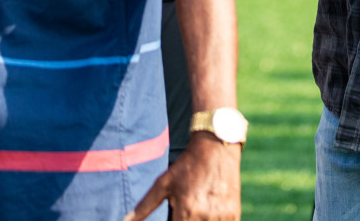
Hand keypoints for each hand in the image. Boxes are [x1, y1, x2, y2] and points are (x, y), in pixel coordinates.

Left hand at [124, 132, 240, 220]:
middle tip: (183, 213)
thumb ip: (143, 207)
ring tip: (194, 210)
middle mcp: (204, 217)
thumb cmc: (186, 165)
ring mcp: (222, 217)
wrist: (216, 147)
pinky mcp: (234, 215)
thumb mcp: (163, 184)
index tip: (174, 217)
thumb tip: (125, 220)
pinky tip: (206, 213)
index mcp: (186, 211)